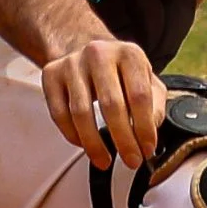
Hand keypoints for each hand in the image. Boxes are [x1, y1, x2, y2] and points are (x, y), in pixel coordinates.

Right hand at [40, 39, 165, 170]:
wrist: (84, 47)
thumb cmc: (119, 69)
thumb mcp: (146, 78)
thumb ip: (155, 104)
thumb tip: (150, 131)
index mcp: (129, 54)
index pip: (139, 96)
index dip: (144, 127)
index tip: (147, 149)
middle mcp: (99, 54)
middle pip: (111, 105)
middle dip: (123, 140)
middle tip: (131, 160)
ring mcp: (72, 64)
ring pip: (81, 113)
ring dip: (95, 144)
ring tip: (105, 160)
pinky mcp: (51, 75)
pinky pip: (60, 114)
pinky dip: (72, 135)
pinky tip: (85, 144)